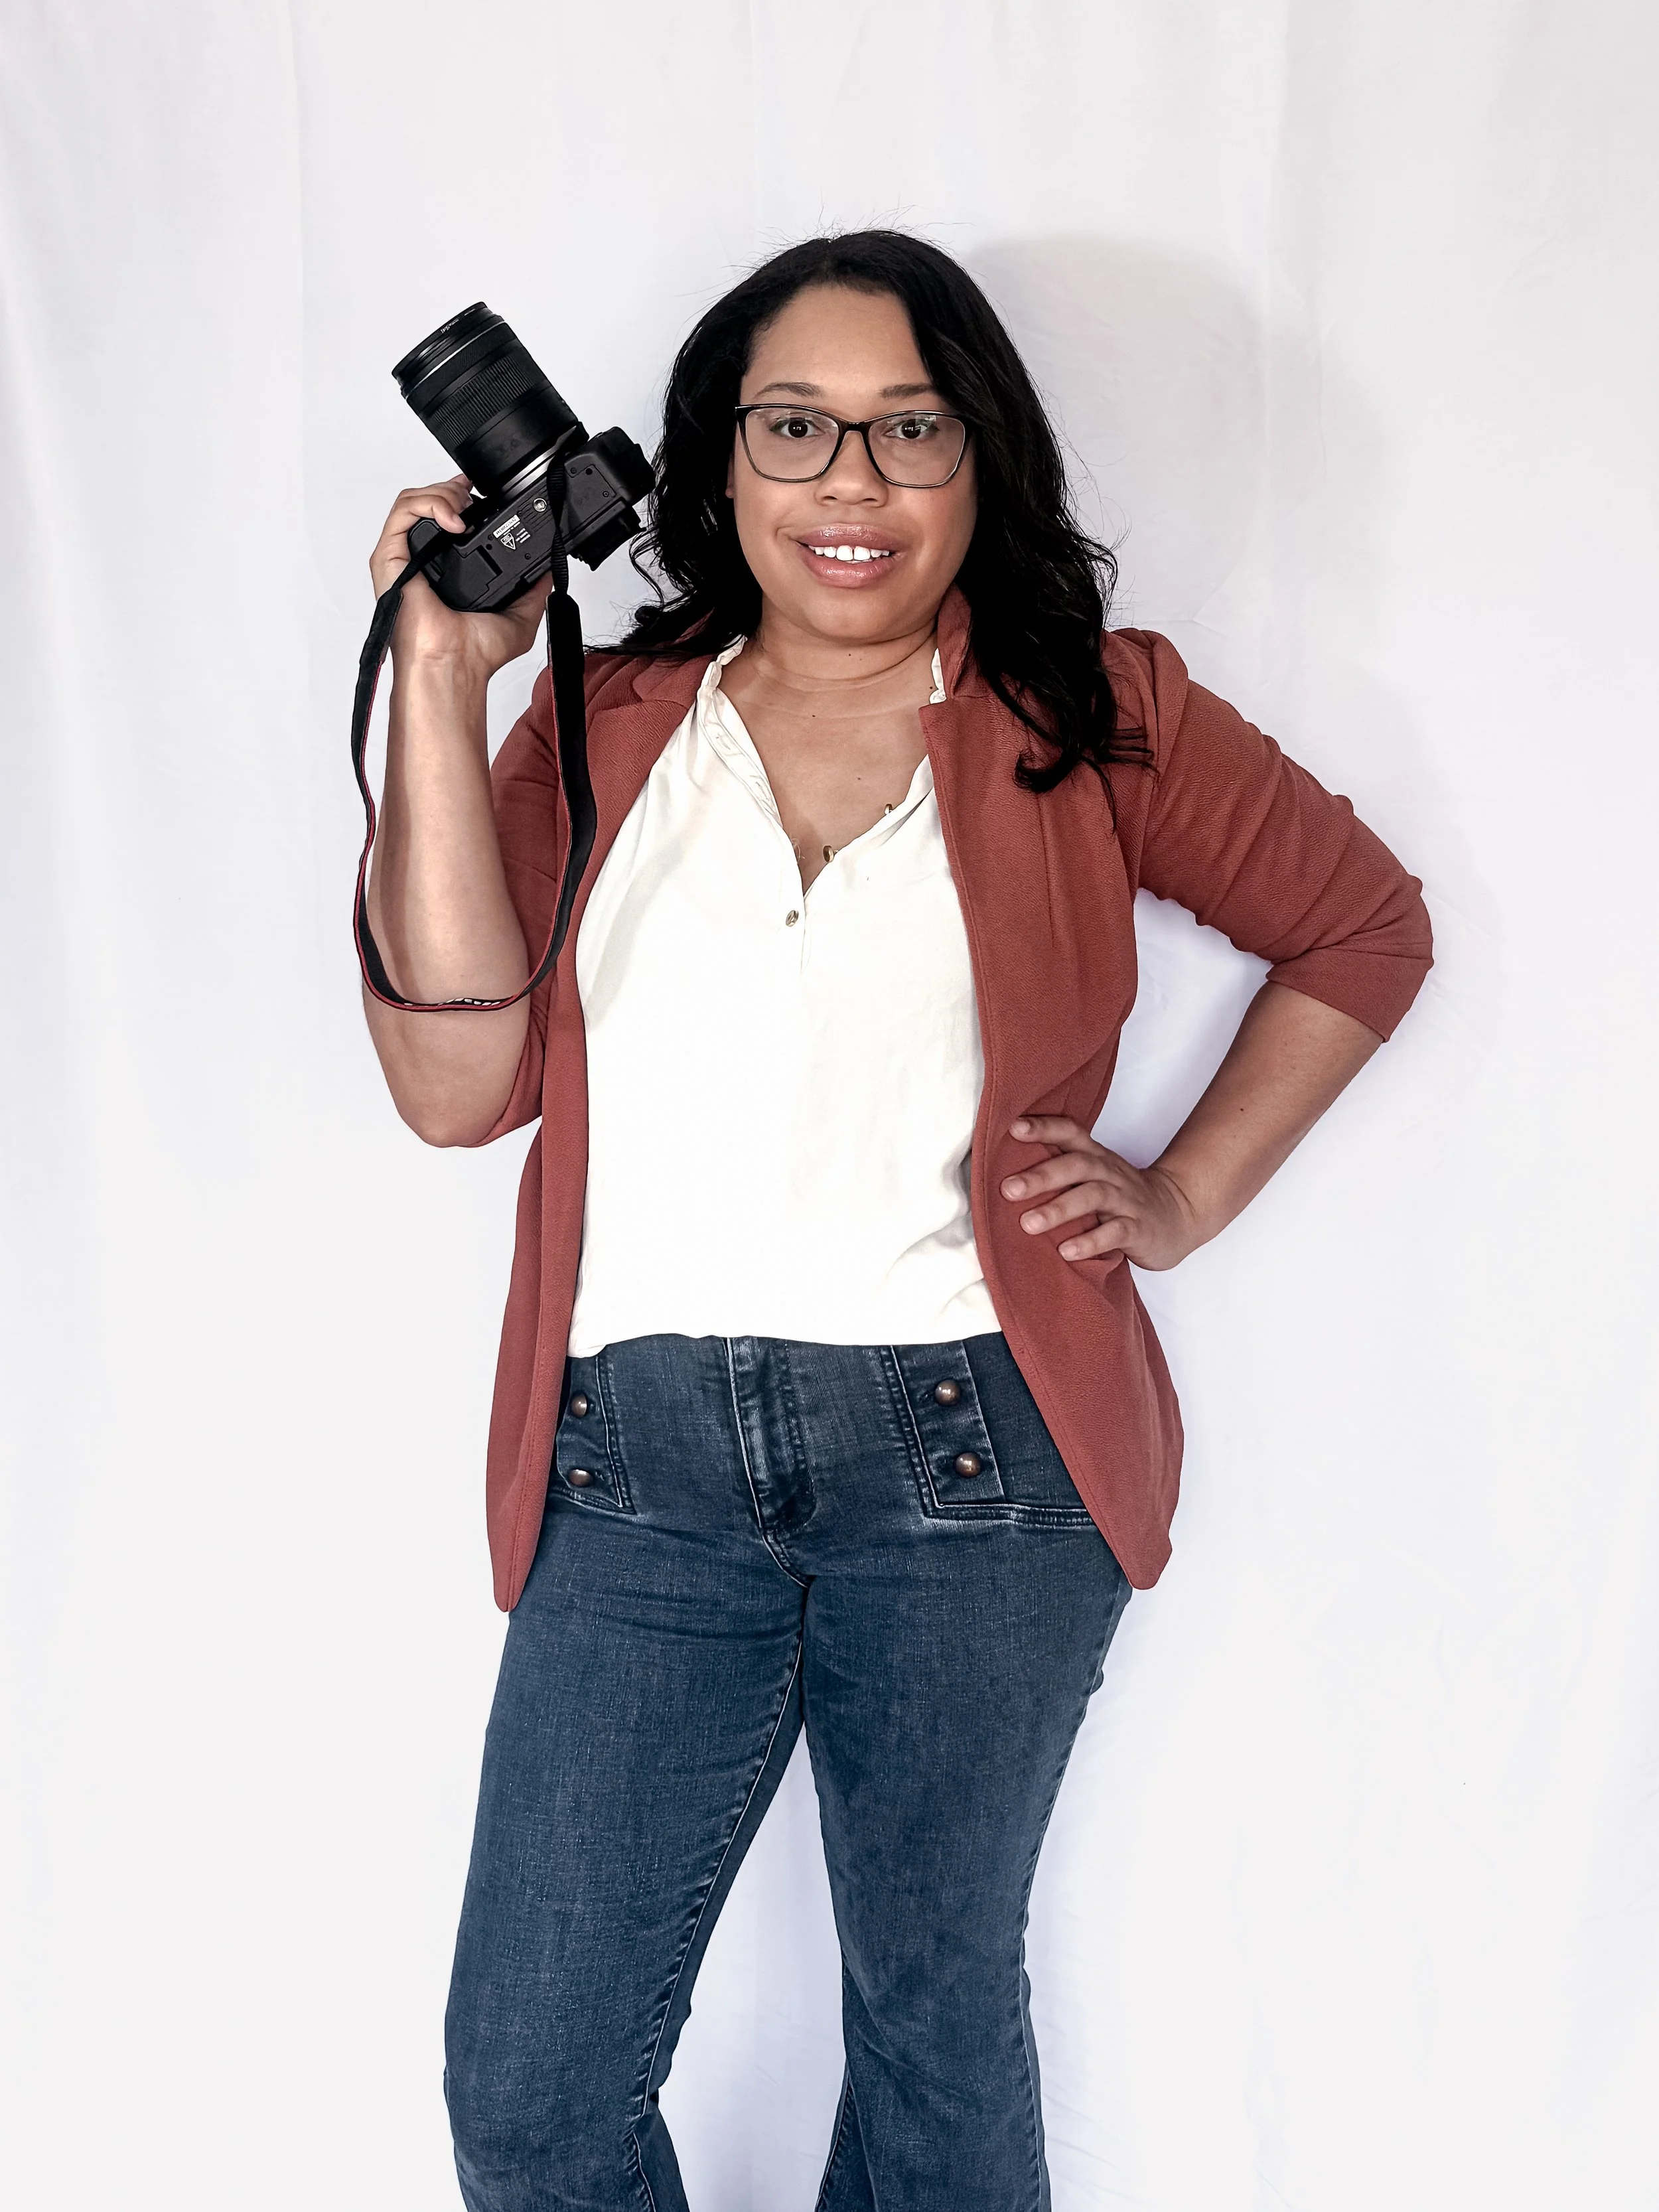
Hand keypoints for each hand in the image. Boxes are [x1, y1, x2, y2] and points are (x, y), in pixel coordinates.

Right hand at [371, 474, 551, 679]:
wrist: (455, 666)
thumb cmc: (475, 653)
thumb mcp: (519, 616)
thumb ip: (533, 590)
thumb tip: (548, 570)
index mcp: (443, 569)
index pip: (444, 517)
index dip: (460, 498)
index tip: (482, 494)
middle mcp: (420, 559)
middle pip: (427, 501)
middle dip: (452, 489)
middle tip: (474, 498)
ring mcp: (402, 557)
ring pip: (413, 500)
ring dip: (442, 492)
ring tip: (464, 509)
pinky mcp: (389, 557)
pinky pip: (401, 511)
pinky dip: (429, 503)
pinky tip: (453, 519)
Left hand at [1001, 1116, 1202, 1272]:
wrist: (1179, 1214)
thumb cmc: (1123, 1196)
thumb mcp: (1095, 1176)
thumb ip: (1060, 1170)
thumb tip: (1005, 1174)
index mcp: (1095, 1158)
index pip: (1071, 1133)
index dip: (1044, 1128)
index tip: (1014, 1129)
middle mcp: (1109, 1173)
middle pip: (1076, 1166)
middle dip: (1041, 1176)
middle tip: (1008, 1189)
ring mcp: (1126, 1200)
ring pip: (1093, 1197)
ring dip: (1059, 1209)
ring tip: (1029, 1224)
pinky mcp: (1139, 1228)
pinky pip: (1115, 1232)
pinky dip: (1090, 1242)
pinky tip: (1067, 1251)